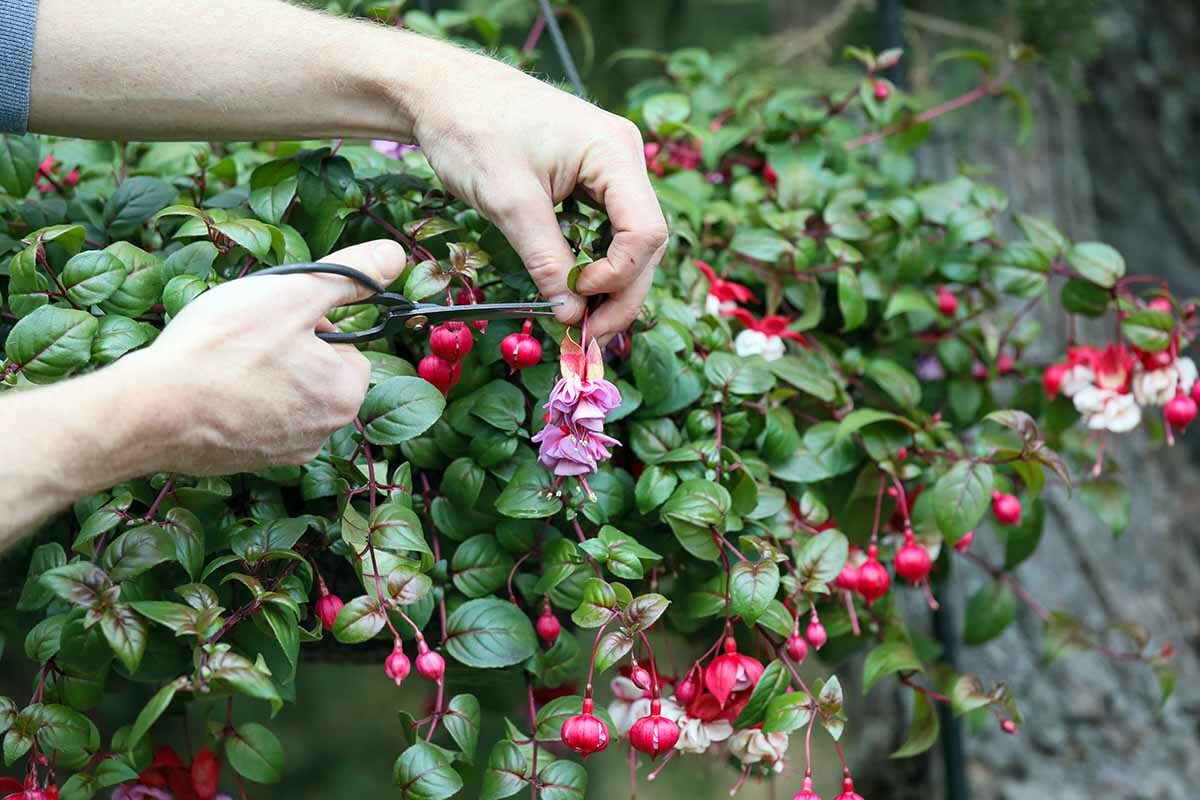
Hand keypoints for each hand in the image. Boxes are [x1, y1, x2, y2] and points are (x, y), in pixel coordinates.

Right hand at [128, 240, 405, 473]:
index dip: (310, 322)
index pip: (345, 345)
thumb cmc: (223, 348)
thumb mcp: (296, 294)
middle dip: (285, 349)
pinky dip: (234, 402)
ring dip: (258, 374)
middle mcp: (324, 433)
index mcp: (346, 395)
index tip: (273, 318)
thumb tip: (396, 258)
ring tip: (221, 362)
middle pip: (315, 372)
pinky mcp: (244, 462)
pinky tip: (207, 389)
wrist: (151, 411)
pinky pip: (250, 420)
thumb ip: (352, 276)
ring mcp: (282, 453)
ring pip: (282, 394)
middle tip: (242, 337)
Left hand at [409, 47, 667, 342]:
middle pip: (644, 243)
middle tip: (587, 339)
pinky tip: (576, 290)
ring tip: (581, 323)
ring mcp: (610, 168)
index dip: (617, 277)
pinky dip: (594, 264)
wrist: (443, 92)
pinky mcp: (591, 178)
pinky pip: (606, 229)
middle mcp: (624, 158)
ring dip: (609, 285)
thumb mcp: (508, 202)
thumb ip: (545, 260)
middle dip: (619, 294)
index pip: (645, 232)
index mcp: (614, 152)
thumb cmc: (472, 131)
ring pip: (628, 241)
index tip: (577, 302)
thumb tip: (570, 315)